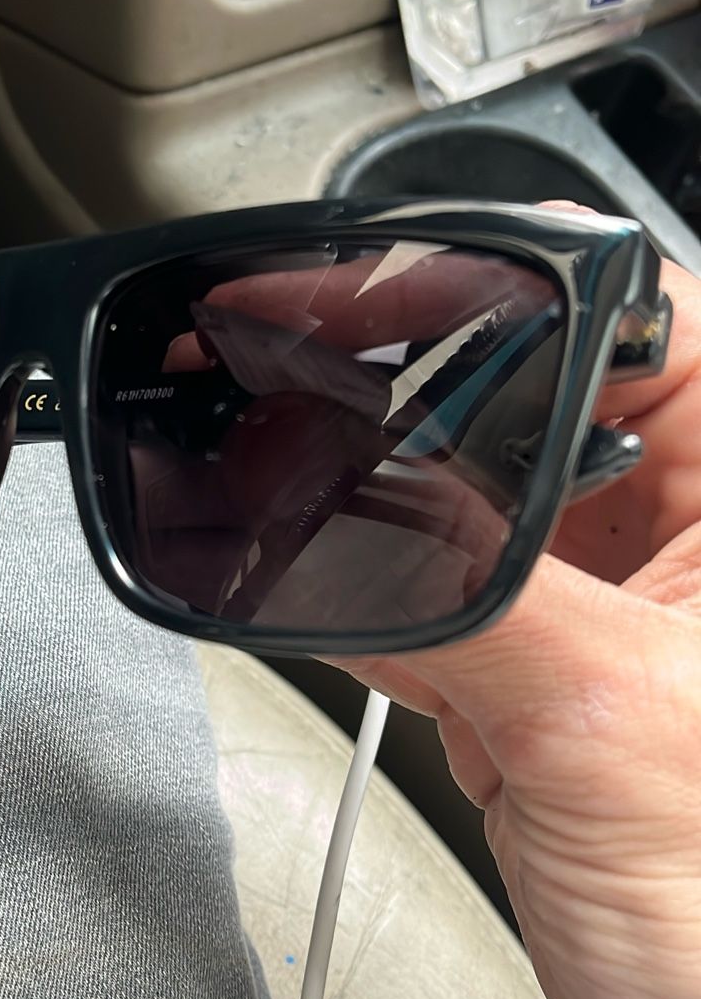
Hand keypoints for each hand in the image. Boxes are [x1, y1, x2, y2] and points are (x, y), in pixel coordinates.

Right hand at [332, 216, 700, 998]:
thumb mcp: (601, 711)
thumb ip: (457, 583)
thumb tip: (333, 505)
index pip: (632, 317)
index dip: (504, 287)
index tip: (379, 296)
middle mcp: (691, 529)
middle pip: (529, 404)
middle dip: (430, 434)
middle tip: (335, 434)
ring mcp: (619, 600)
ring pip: (473, 505)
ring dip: (405, 539)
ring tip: (372, 572)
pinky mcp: (558, 671)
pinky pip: (449, 600)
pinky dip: (397, 618)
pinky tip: (386, 644)